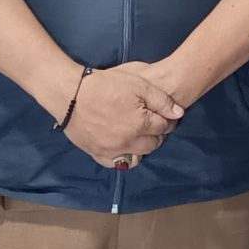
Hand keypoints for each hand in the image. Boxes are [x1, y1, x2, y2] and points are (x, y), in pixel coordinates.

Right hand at [63, 67, 183, 167]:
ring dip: (142, 147)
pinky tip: (124, 146)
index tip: (165, 115)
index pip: (164, 128)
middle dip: (157, 135)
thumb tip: (179, 113)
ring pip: (137, 156)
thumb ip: (161, 101)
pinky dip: (124, 157)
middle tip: (153, 124)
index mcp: (140, 125)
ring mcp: (111, 150)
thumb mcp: (138, 85)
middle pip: (153, 144)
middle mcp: (128, 142)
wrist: (70, 94)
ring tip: (139, 134)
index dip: (167, 120)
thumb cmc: (105, 85)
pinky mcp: (96, 153)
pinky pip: (116, 163)